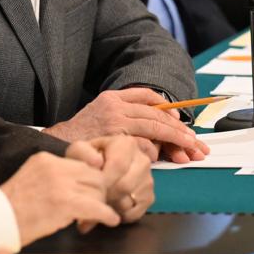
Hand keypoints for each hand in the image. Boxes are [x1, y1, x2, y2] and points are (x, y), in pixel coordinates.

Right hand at [0, 151, 120, 243]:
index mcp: (46, 159)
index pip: (81, 164)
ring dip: (101, 204)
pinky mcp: (65, 203)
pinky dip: (107, 215)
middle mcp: (54, 167)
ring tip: (97, 217)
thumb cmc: (11, 207)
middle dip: (99, 192)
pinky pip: (96, 207)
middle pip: (93, 175)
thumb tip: (75, 186)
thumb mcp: (31, 179)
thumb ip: (52, 176)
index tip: (93, 190)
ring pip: (97, 190)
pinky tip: (110, 221)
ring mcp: (60, 184)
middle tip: (96, 206)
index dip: (90, 180)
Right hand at [44, 88, 207, 160]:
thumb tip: (155, 129)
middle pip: (156, 114)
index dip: (167, 107)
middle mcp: (115, 106)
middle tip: (194, 140)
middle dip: (179, 128)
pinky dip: (153, 152)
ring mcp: (116, 121)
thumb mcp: (100, 116)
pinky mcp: (116, 138)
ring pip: (154, 128)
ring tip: (188, 149)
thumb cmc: (81, 136)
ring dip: (173, 140)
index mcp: (112, 97)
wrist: (58, 145)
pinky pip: (143, 144)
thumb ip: (124, 116)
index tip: (180, 119)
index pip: (147, 95)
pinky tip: (159, 158)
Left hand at [87, 136, 153, 222]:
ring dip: (112, 205)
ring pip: (131, 200)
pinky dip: (121, 214)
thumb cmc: (88, 158)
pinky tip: (110, 207)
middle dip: (107, 195)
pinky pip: (137, 212)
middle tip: (94, 197)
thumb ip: (83, 153)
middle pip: (126, 185)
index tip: (92, 186)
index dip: (104, 180)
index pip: (118, 165)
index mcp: (127, 144)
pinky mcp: (149, 197)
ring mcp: (148, 180)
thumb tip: (97, 162)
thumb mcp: (79, 150)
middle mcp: (143, 160)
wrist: (99, 166)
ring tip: (101, 201)